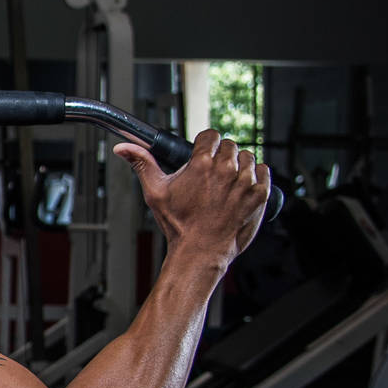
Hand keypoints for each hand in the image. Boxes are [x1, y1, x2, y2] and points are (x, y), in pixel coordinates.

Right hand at [113, 129, 270, 263]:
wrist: (201, 251)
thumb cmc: (179, 225)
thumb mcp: (155, 193)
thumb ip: (142, 164)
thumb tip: (123, 148)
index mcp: (201, 164)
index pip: (211, 136)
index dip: (206, 146)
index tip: (205, 156)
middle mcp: (226, 169)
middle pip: (230, 146)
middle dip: (222, 157)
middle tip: (214, 176)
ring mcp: (245, 182)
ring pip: (248, 158)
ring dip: (240, 166)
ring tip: (228, 185)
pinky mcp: (260, 194)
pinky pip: (265, 172)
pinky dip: (257, 177)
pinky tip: (243, 189)